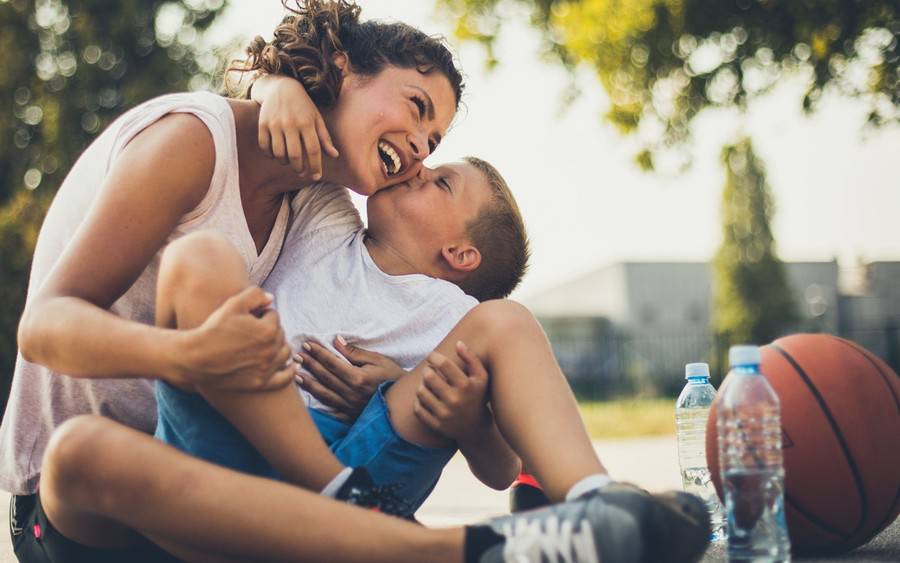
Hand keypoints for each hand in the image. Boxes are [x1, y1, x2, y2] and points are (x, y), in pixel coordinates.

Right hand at [177, 287, 294, 391]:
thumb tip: (271, 299)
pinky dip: (290, 371)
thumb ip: (255, 295)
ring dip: (279, 345)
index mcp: (268, 330)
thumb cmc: (213, 329)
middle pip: (280, 333)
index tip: (247, 317)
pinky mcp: (260, 383)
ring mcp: (267, 369)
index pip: (273, 315)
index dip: (260, 313)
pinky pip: (285, 378)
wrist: (195, 358)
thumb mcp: (233, 304)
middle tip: (251, 330)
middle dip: (269, 329)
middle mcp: (272, 350)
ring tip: (267, 344)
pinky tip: (291, 366)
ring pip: (285, 353)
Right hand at [252, 74, 338, 179]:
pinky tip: (276, 154)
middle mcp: (290, 123)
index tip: (316, 177)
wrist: (281, 87)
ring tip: (289, 161)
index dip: (315, 166)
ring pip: (279, 153)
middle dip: (299, 168)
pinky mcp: (263, 123)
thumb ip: (325, 138)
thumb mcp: (317, 119)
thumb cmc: (303, 106)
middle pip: (295, 155)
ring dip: (285, 162)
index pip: (313, 150)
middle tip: (301, 172)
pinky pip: (265, 146)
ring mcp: (275, 123)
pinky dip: (270, 155)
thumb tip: (335, 156)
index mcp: (307, 123)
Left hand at [295, 336, 404, 420]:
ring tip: (296, 375)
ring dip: (309, 383)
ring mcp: (350, 407)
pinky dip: (318, 403)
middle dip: (309, 364)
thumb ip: (355, 353)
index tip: (307, 344)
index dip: (318, 353)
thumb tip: (336, 342)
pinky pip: (331, 410)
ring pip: (324, 394)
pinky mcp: (350, 416)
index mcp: (358, 378)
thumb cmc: (392, 376)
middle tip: (296, 355)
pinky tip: (309, 396)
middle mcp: (351, 394)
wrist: (404, 402)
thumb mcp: (378, 360)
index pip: (332, 362)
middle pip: (325, 377)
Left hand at [413, 341, 490, 440]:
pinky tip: (426, 398)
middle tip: (430, 371)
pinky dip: (419, 401)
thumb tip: (458, 343)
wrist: (475, 428)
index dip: (434, 356)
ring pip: (420, 392)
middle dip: (427, 370)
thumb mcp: (481, 377)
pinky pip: (417, 408)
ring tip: (428, 385)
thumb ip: (471, 358)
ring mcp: (444, 415)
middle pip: (428, 376)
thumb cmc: (477, 396)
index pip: (443, 364)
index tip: (432, 357)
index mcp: (466, 386)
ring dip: (422, 385)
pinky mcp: (436, 425)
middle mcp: (455, 401)